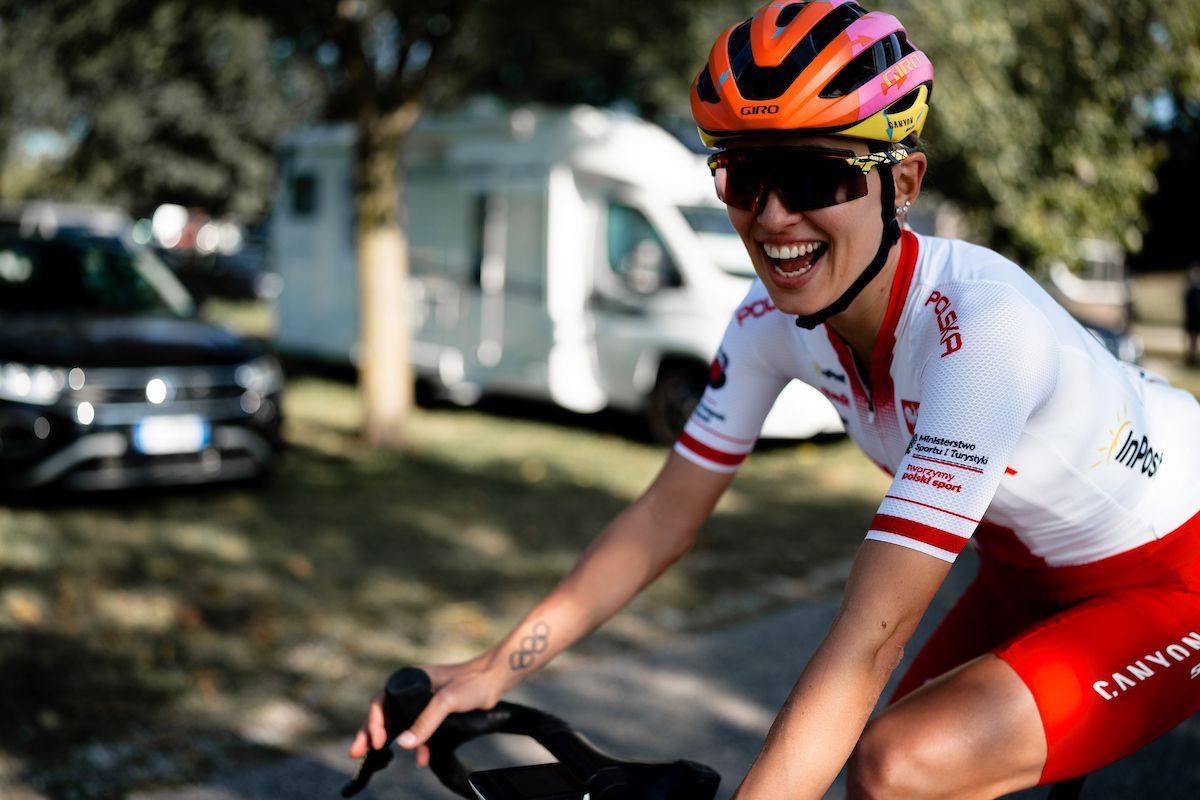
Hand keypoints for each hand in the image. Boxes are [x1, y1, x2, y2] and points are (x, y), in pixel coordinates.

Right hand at [347, 658, 508, 766]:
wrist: (495, 680)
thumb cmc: (472, 682)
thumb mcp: (446, 701)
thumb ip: (426, 722)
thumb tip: (404, 744)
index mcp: (410, 679)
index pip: (381, 702)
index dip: (375, 723)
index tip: (378, 742)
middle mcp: (413, 689)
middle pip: (386, 714)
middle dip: (371, 734)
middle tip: (356, 752)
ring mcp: (423, 700)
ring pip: (402, 724)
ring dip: (394, 742)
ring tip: (381, 759)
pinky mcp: (436, 711)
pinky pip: (419, 729)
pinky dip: (418, 744)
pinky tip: (421, 758)